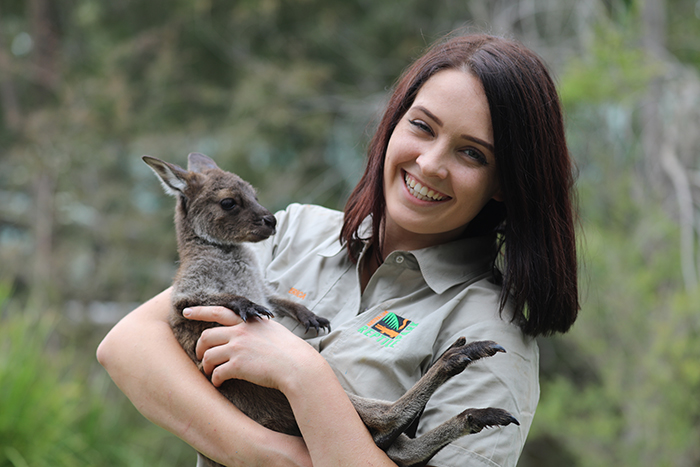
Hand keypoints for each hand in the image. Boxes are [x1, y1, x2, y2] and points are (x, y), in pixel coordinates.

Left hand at [184, 306, 323, 390]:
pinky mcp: (238, 366)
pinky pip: (216, 373)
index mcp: (247, 322)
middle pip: (206, 336)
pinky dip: (215, 379)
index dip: (200, 312)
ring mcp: (237, 349)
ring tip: (210, 373)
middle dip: (199, 348)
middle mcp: (239, 333)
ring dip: (206, 366)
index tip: (186, 312)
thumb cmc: (289, 349)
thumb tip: (252, 328)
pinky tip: (219, 383)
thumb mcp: (272, 329)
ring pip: (208, 356)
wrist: (297, 365)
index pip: (219, 312)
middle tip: (200, 356)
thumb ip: (257, 327)